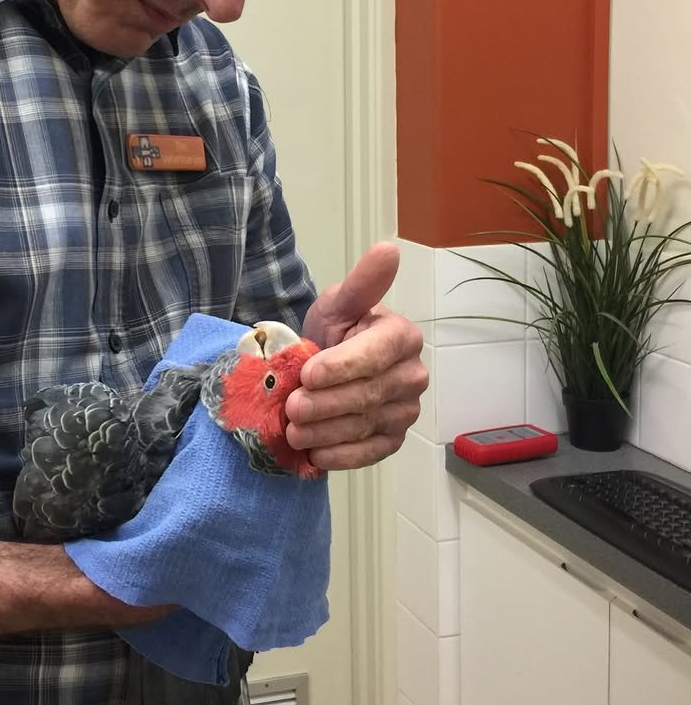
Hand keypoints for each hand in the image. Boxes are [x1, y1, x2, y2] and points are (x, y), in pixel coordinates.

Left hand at [285, 241, 427, 470]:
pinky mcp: (394, 439)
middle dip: (325, 403)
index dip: (341, 367)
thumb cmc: (335, 330)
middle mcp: (412, 375)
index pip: (374, 356)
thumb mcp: (340, 302)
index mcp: (402, 337)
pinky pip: (371, 453)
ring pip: (365, 426)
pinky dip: (341, 456)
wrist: (327, 366)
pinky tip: (315, 455)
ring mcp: (406, 411)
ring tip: (293, 431)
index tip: (307, 374)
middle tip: (291, 408)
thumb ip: (362, 282)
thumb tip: (388, 248)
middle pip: (368, 395)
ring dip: (325, 432)